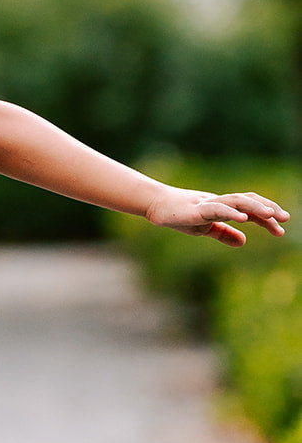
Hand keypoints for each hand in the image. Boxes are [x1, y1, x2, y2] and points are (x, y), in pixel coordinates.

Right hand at [146, 187, 289, 245]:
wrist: (156, 207)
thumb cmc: (180, 216)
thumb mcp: (205, 228)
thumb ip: (224, 234)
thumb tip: (243, 241)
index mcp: (223, 208)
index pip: (249, 209)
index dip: (266, 217)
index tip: (280, 229)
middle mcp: (219, 202)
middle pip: (248, 201)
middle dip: (267, 209)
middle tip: (285, 218)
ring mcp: (208, 203)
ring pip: (236, 200)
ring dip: (255, 207)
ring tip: (270, 215)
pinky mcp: (196, 210)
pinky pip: (216, 208)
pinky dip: (230, 211)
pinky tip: (242, 218)